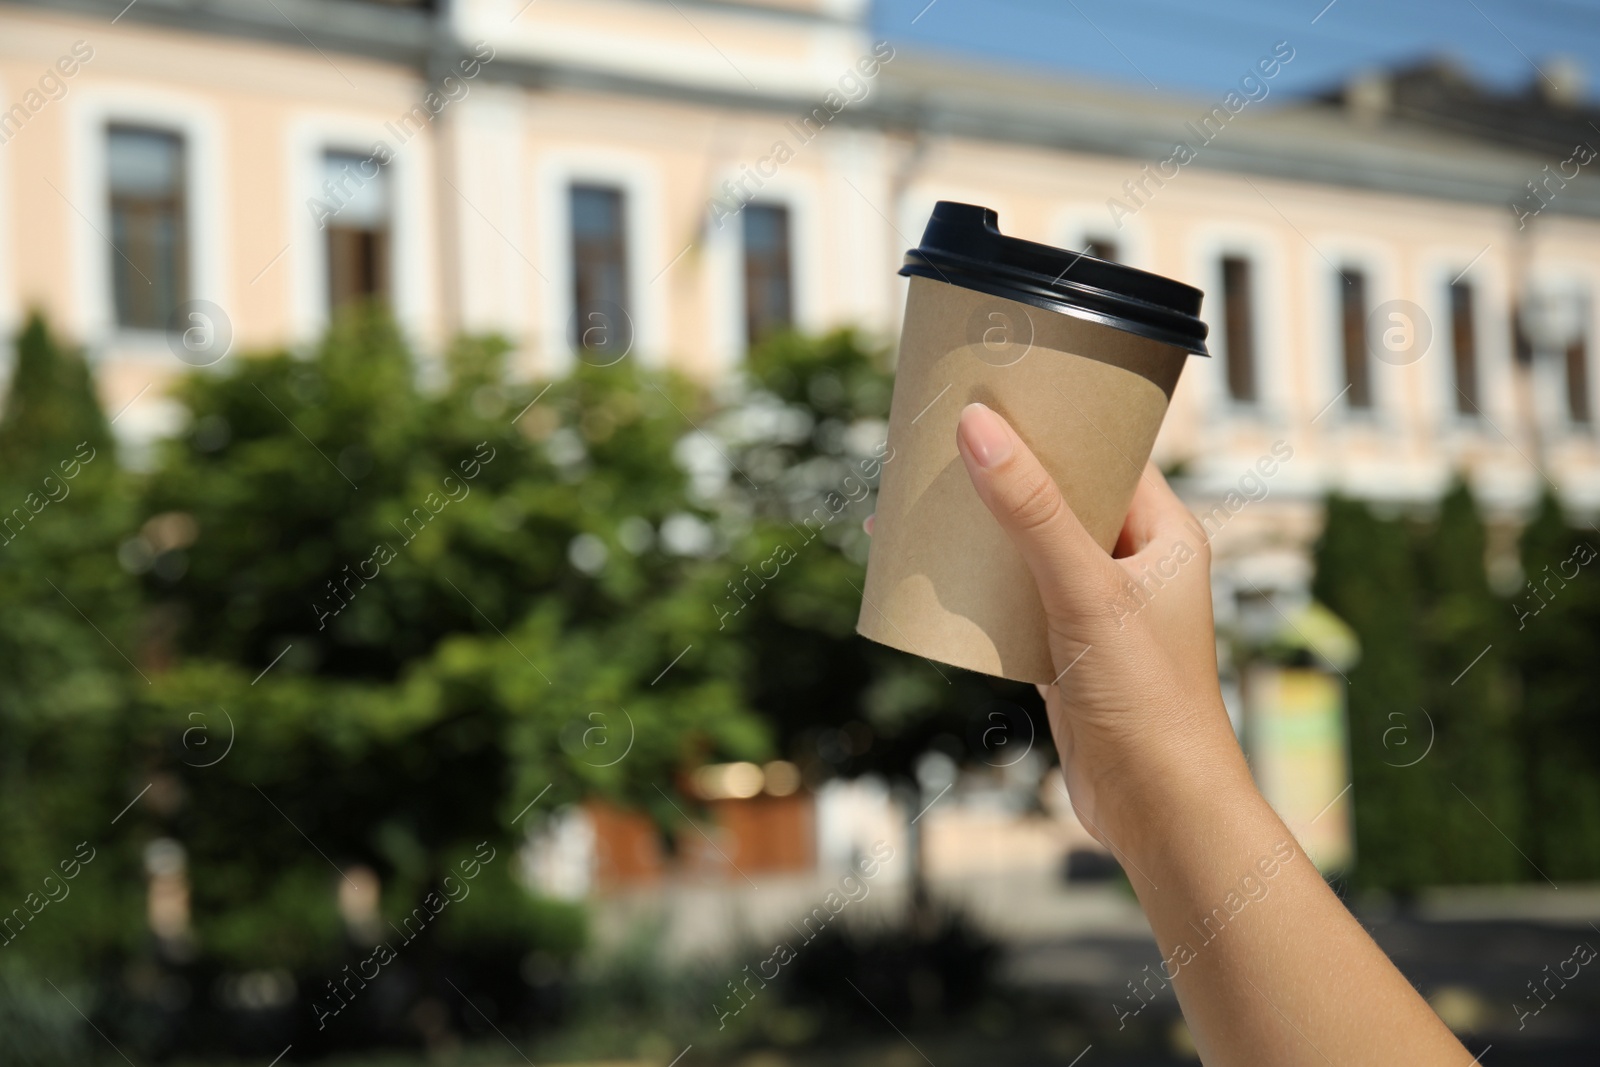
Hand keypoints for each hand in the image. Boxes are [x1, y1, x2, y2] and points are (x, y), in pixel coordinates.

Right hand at [953, 402, 1249, 853]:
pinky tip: (933, 577)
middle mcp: (1136, 564)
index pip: (1107, 452)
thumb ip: (1032, 511)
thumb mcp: (1085, 592)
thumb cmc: (1148, 699)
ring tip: (924, 503)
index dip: (1054, 420)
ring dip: (983, 533)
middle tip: (940, 443)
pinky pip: (1015, 602)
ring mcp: (1100, 610)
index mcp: (1165, 533)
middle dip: (1003, 474)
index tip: (996, 390)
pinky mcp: (1068, 653)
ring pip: (1031, 550)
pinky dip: (978, 589)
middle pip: (1061, 496)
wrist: (1159, 812)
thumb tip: (979, 427)